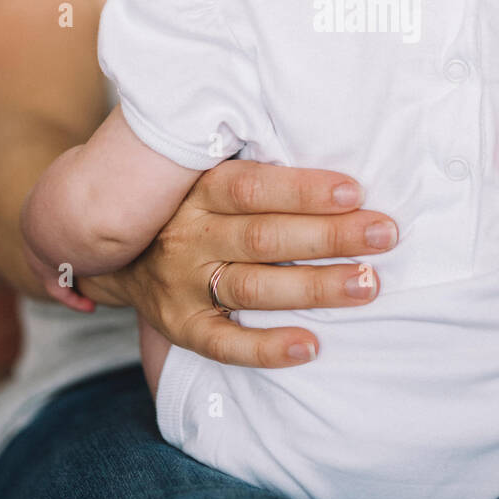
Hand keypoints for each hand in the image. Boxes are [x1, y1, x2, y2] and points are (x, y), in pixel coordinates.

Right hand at [76, 160, 397, 366]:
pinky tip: (310, 347)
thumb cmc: (190, 207)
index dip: (304, 190)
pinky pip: (224, 344)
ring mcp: (182, 285)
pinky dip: (267, 348)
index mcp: (199, 191)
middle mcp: (189, 237)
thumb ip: (255, 170)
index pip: (253, 188)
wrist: (113, 253)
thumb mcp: (204, 175)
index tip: (356, 192)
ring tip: (368, 285)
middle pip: (264, 238)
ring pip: (254, 288)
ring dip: (315, 287)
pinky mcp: (181, 327)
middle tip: (384, 235)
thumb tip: (334, 150)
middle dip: (330, 236)